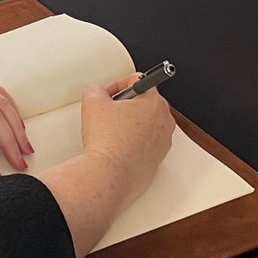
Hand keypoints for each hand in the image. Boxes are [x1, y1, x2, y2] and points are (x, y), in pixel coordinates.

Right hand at [79, 74, 174, 204]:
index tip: (108, 94)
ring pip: (146, 124)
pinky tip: (117, 147)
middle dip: (126, 105)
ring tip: (111, 132)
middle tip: (108, 112)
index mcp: (154, 102)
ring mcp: (163, 143)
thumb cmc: (108, 142)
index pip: (138, 81)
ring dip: (130, 124)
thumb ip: (95, 89)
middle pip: (145, 102)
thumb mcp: (92, 102)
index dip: (118, 85)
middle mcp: (164, 121)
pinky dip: (134, 143)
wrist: (110, 175)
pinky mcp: (157, 161)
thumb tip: (95, 92)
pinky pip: (146, 144)